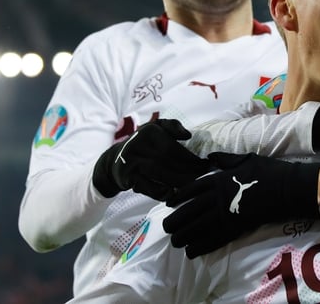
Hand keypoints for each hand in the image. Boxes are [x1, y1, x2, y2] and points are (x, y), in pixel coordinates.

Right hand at [92, 119, 210, 199]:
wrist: (115, 160)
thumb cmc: (144, 144)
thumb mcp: (156, 128)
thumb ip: (173, 126)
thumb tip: (188, 135)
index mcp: (150, 131)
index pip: (174, 147)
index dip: (191, 158)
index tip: (204, 165)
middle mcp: (139, 144)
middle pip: (169, 160)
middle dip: (188, 170)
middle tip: (203, 177)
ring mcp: (132, 161)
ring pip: (160, 172)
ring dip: (178, 181)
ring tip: (192, 185)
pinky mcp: (127, 176)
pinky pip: (147, 186)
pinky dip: (161, 191)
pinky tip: (173, 194)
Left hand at [163, 152, 319, 257]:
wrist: (288, 189)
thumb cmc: (268, 171)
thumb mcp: (245, 159)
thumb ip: (225, 159)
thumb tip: (210, 156)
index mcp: (218, 179)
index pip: (191, 189)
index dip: (178, 197)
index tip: (168, 203)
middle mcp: (218, 198)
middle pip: (189, 211)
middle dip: (175, 220)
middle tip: (166, 227)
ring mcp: (226, 215)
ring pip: (197, 228)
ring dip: (183, 236)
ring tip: (175, 241)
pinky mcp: (236, 229)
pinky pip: (213, 240)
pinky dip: (200, 247)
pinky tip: (191, 251)